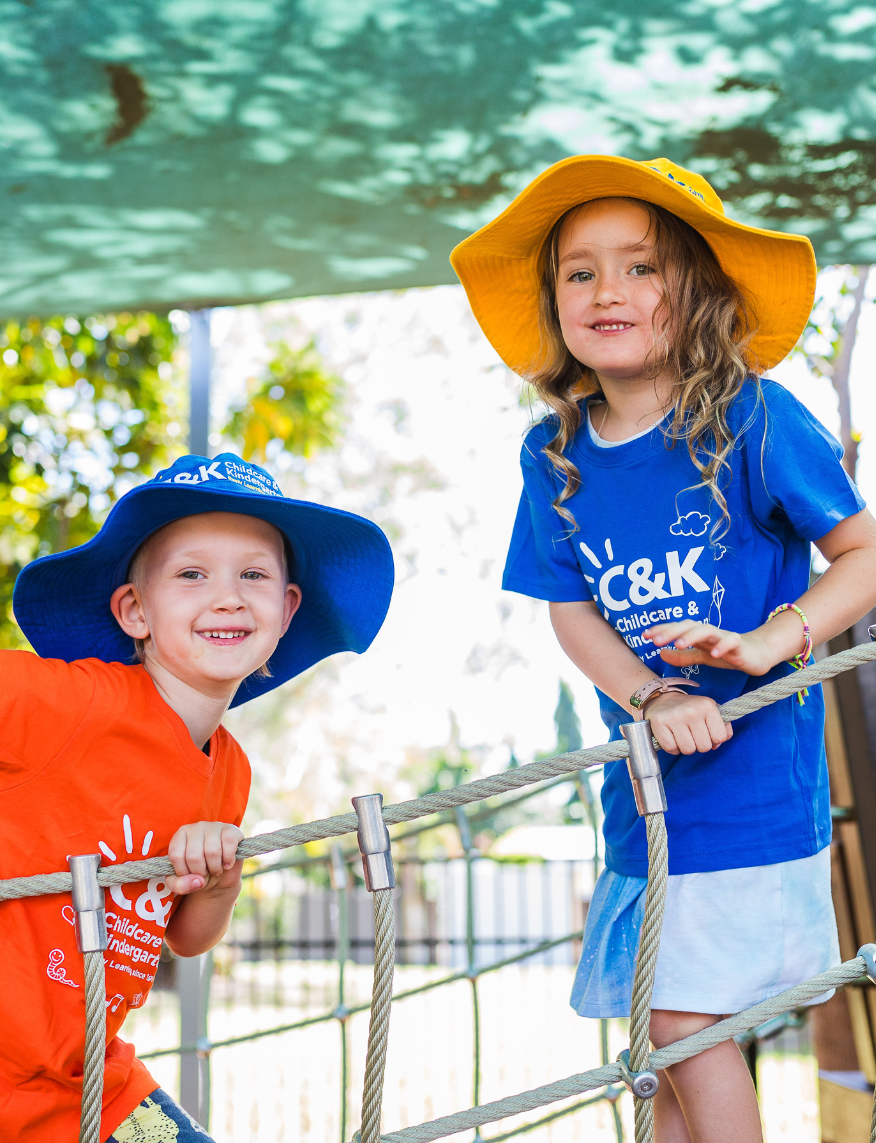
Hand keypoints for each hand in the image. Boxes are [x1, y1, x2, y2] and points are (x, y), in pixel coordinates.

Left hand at [166, 821, 243, 895]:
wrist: (221, 875)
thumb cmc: (198, 874)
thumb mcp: (183, 882)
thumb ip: (180, 885)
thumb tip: (198, 881)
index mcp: (180, 835)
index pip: (176, 855)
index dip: (183, 871)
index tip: (190, 874)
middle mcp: (196, 827)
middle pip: (194, 856)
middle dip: (200, 872)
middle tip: (205, 873)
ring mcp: (214, 826)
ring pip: (212, 851)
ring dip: (215, 868)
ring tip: (216, 869)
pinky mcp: (231, 829)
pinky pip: (229, 843)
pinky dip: (228, 860)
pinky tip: (227, 863)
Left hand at [644, 620, 777, 675]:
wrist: (757, 654)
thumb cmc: (727, 653)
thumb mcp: (701, 656)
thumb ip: (683, 656)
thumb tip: (661, 654)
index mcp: (698, 634)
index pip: (677, 628)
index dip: (662, 630)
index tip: (644, 635)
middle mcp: (709, 632)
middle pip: (689, 626)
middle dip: (671, 632)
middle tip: (656, 641)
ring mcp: (724, 636)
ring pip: (707, 630)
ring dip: (692, 635)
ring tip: (679, 643)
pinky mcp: (739, 644)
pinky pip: (731, 642)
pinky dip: (722, 646)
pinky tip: (713, 654)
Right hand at [644, 690, 732, 755]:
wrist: (663, 699)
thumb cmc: (690, 710)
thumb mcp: (710, 711)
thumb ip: (723, 727)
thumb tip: (717, 745)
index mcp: (708, 705)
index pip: (720, 737)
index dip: (714, 740)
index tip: (706, 733)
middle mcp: (692, 710)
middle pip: (704, 746)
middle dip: (699, 745)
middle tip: (693, 735)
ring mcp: (675, 717)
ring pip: (688, 749)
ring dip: (685, 748)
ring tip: (682, 737)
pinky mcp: (659, 723)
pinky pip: (671, 748)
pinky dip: (672, 748)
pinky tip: (672, 738)